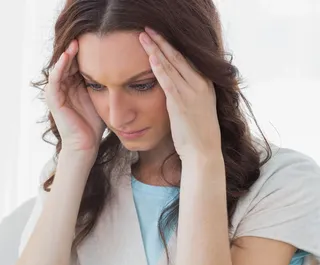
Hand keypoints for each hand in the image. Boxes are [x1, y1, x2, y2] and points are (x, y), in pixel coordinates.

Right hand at [46, 40, 105, 155]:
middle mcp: (63, 87)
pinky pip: (54, 79)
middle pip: (68, 62)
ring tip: (76, 43)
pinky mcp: (53, 99)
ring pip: (60, 67)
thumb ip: (104, 83)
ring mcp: (57, 93)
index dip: (85, 52)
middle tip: (85, 36)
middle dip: (75, 50)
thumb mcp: (101, 98)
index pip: (77, 64)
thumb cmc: (94, 125)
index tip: (96, 41)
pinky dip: (60, 67)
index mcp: (74, 86)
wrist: (86, 145)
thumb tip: (121, 69)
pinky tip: (67, 57)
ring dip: (67, 54)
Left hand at [139, 28, 221, 160]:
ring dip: (156, 49)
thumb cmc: (197, 134)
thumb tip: (174, 87)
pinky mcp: (182, 104)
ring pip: (172, 65)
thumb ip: (188, 94)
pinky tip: (151, 58)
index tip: (158, 35)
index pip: (186, 58)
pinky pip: (169, 82)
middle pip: (178, 56)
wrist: (203, 152)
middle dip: (161, 41)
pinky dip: (160, 69)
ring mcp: (192, 93)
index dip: (171, 45)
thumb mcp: (197, 109)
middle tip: (147, 28)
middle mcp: (200, 84)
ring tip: (143, 36)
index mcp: (205, 84)